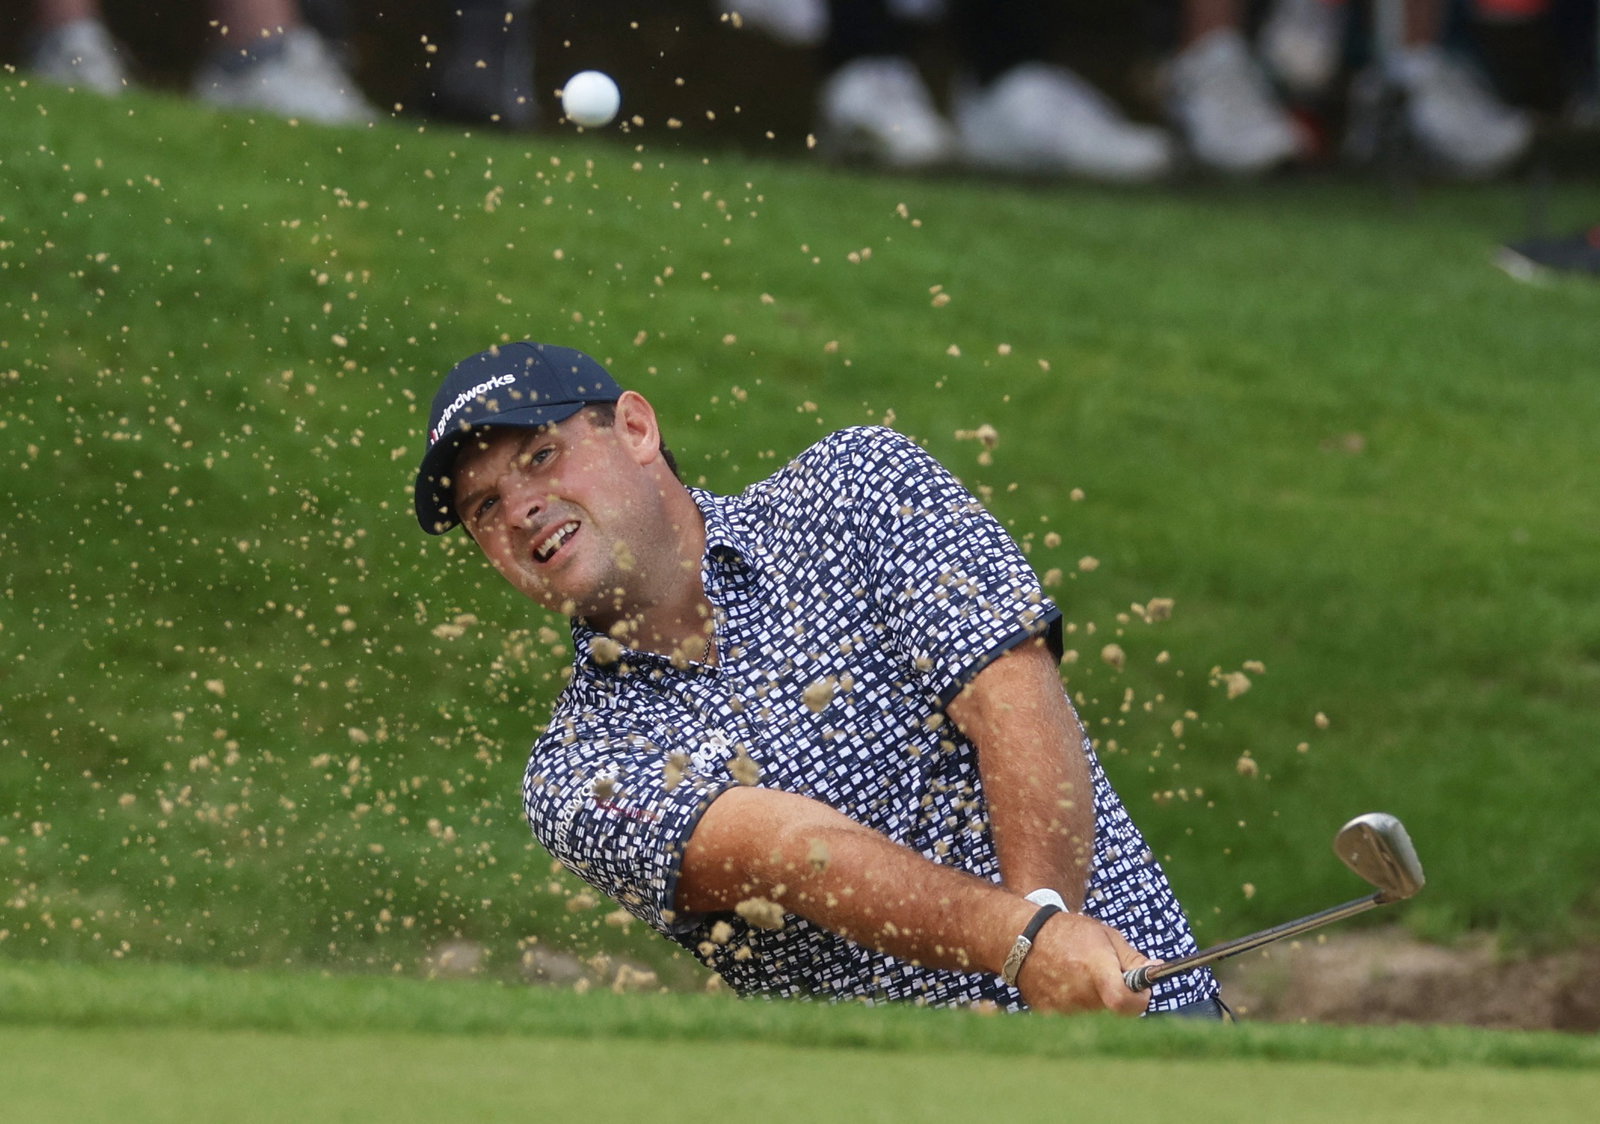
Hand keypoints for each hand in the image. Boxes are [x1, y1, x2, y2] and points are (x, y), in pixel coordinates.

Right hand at [1014, 911, 1156, 1015]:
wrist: (1023, 938)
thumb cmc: (1069, 933)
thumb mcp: (1106, 936)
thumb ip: (1133, 958)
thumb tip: (1157, 971)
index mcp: (1096, 969)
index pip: (1125, 1003)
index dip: (1140, 1001)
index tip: (1141, 991)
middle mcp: (1080, 992)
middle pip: (1115, 1011)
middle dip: (1118, 997)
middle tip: (1108, 977)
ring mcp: (1063, 1007)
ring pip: (1096, 1017)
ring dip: (1098, 1002)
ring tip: (1082, 977)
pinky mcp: (1050, 1016)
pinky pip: (1076, 1019)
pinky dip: (1078, 1007)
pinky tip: (1067, 985)